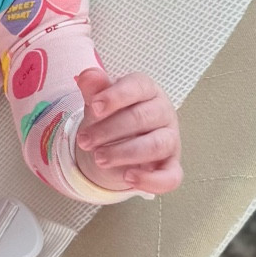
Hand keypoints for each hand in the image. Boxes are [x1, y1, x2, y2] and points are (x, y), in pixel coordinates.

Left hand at [73, 66, 181, 194]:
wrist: (120, 141)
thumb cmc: (113, 115)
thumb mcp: (99, 101)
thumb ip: (94, 89)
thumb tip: (86, 76)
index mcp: (147, 90)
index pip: (137, 87)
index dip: (116, 96)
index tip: (94, 107)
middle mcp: (163, 112)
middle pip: (142, 118)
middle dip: (110, 130)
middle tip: (84, 141)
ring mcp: (170, 140)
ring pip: (156, 145)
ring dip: (125, 153)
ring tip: (98, 159)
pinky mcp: (171, 166)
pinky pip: (170, 176)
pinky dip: (151, 180)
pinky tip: (128, 178)